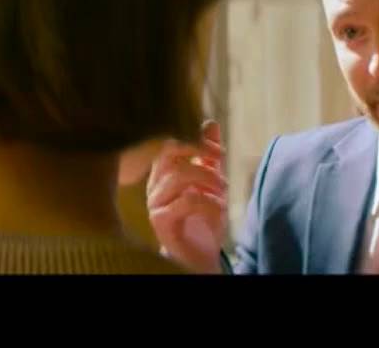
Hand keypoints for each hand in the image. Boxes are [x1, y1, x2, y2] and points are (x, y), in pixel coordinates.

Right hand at [146, 120, 227, 273]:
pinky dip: (209, 201)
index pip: (170, 143)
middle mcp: (154, 185)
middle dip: (202, 157)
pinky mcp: (161, 221)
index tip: (219, 151)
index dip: (195, 141)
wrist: (199, 254)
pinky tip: (219, 209)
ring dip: (209, 180)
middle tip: (222, 169)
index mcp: (163, 173)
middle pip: (171, 154)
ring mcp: (155, 203)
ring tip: (224, 192)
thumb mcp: (211, 182)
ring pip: (180, 176)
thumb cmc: (202, 218)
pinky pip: (187, 201)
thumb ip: (209, 155)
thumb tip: (210, 123)